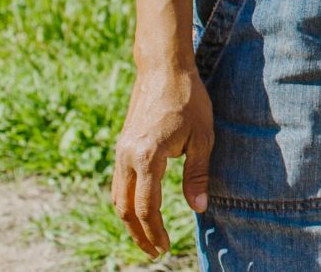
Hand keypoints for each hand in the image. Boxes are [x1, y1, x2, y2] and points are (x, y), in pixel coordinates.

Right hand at [112, 55, 213, 256]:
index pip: (146, 207)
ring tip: (147, 236)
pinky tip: (141, 207)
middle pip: (124, 208)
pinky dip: (126, 201)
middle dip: (138, 234)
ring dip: (130, 220)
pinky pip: (119, 182)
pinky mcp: (122, 145)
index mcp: (147, 157)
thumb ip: (197, 175)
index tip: (164, 249)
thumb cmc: (189, 100)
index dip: (155, 232)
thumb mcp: (202, 138)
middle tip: (154, 252)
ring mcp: (121, 151)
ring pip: (117, 196)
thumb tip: (198, 209)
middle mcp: (127, 157)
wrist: (164, 68)